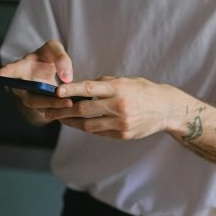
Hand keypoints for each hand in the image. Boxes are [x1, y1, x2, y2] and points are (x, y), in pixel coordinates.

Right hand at [0, 40, 74, 114]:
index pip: (9, 71)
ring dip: (55, 106)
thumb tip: (67, 78)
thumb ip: (61, 57)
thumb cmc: (45, 58)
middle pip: (30, 98)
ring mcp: (29, 100)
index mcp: (19, 69)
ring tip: (70, 103)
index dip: (5, 73)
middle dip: (46, 100)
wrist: (46, 71)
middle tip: (64, 100)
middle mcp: (21, 87)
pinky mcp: (39, 109)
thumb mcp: (53, 49)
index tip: (1, 75)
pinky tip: (72, 108)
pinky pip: (48, 112)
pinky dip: (60, 111)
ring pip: (40, 107)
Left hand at [45, 76, 184, 139]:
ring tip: (60, 119)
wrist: (166, 109)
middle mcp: (119, 106)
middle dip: (64, 111)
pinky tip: (79, 124)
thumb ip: (104, 84)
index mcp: (119, 88)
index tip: (56, 91)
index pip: (90, 88)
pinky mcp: (123, 135)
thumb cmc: (143, 91)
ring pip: (89, 125)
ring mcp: (121, 123)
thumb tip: (80, 88)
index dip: (71, 90)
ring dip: (72, 122)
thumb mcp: (126, 81)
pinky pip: (99, 132)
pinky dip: (88, 128)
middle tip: (49, 110)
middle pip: (84, 110)